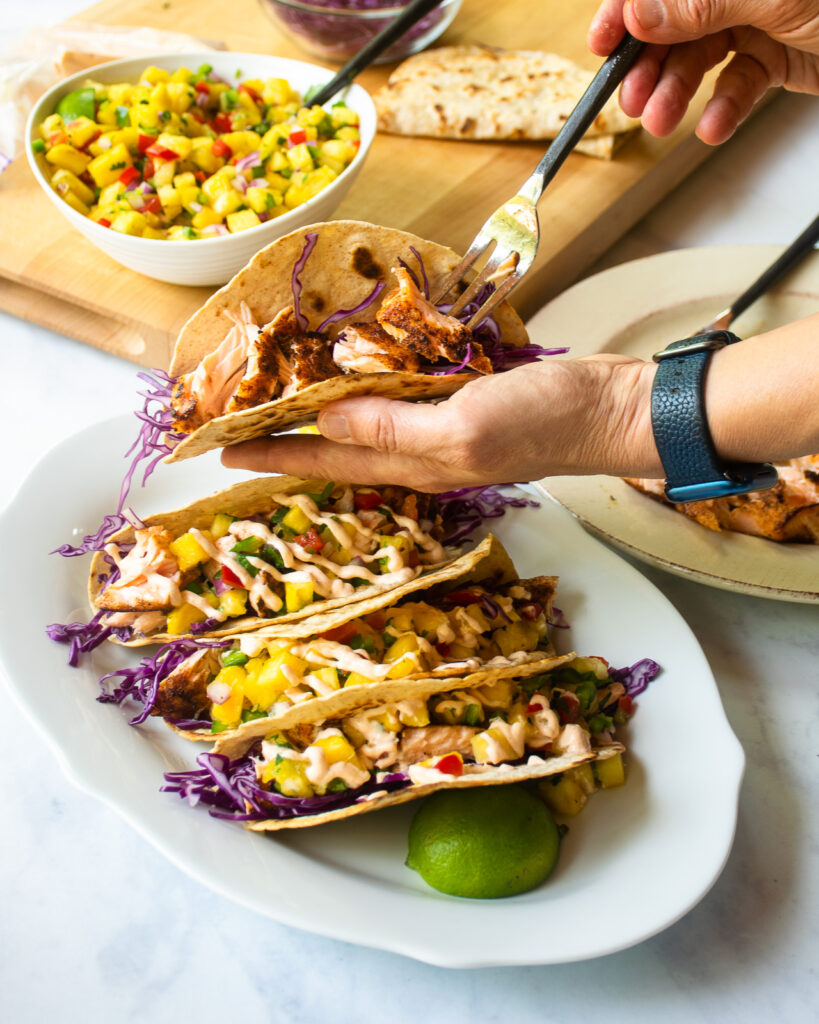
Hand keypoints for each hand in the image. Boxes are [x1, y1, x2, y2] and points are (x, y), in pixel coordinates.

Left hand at [221, 356, 657, 491]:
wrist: (609, 407)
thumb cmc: (544, 423)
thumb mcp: (464, 427)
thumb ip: (394, 426)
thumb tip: (327, 420)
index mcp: (413, 460)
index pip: (326, 460)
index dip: (272, 456)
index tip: (220, 451)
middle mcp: (419, 447)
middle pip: (338, 444)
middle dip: (285, 436)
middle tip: (239, 421)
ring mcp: (442, 423)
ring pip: (366, 416)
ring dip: (322, 406)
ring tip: (283, 390)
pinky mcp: (464, 396)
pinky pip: (402, 390)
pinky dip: (371, 378)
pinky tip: (360, 362)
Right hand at [588, 0, 818, 142]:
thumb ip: (702, 2)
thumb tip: (639, 10)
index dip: (628, 10)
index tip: (602, 43)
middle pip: (675, 23)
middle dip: (650, 64)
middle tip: (633, 98)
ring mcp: (759, 17)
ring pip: (701, 58)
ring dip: (677, 95)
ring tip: (662, 122)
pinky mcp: (778, 55)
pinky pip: (738, 84)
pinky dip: (723, 110)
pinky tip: (713, 126)